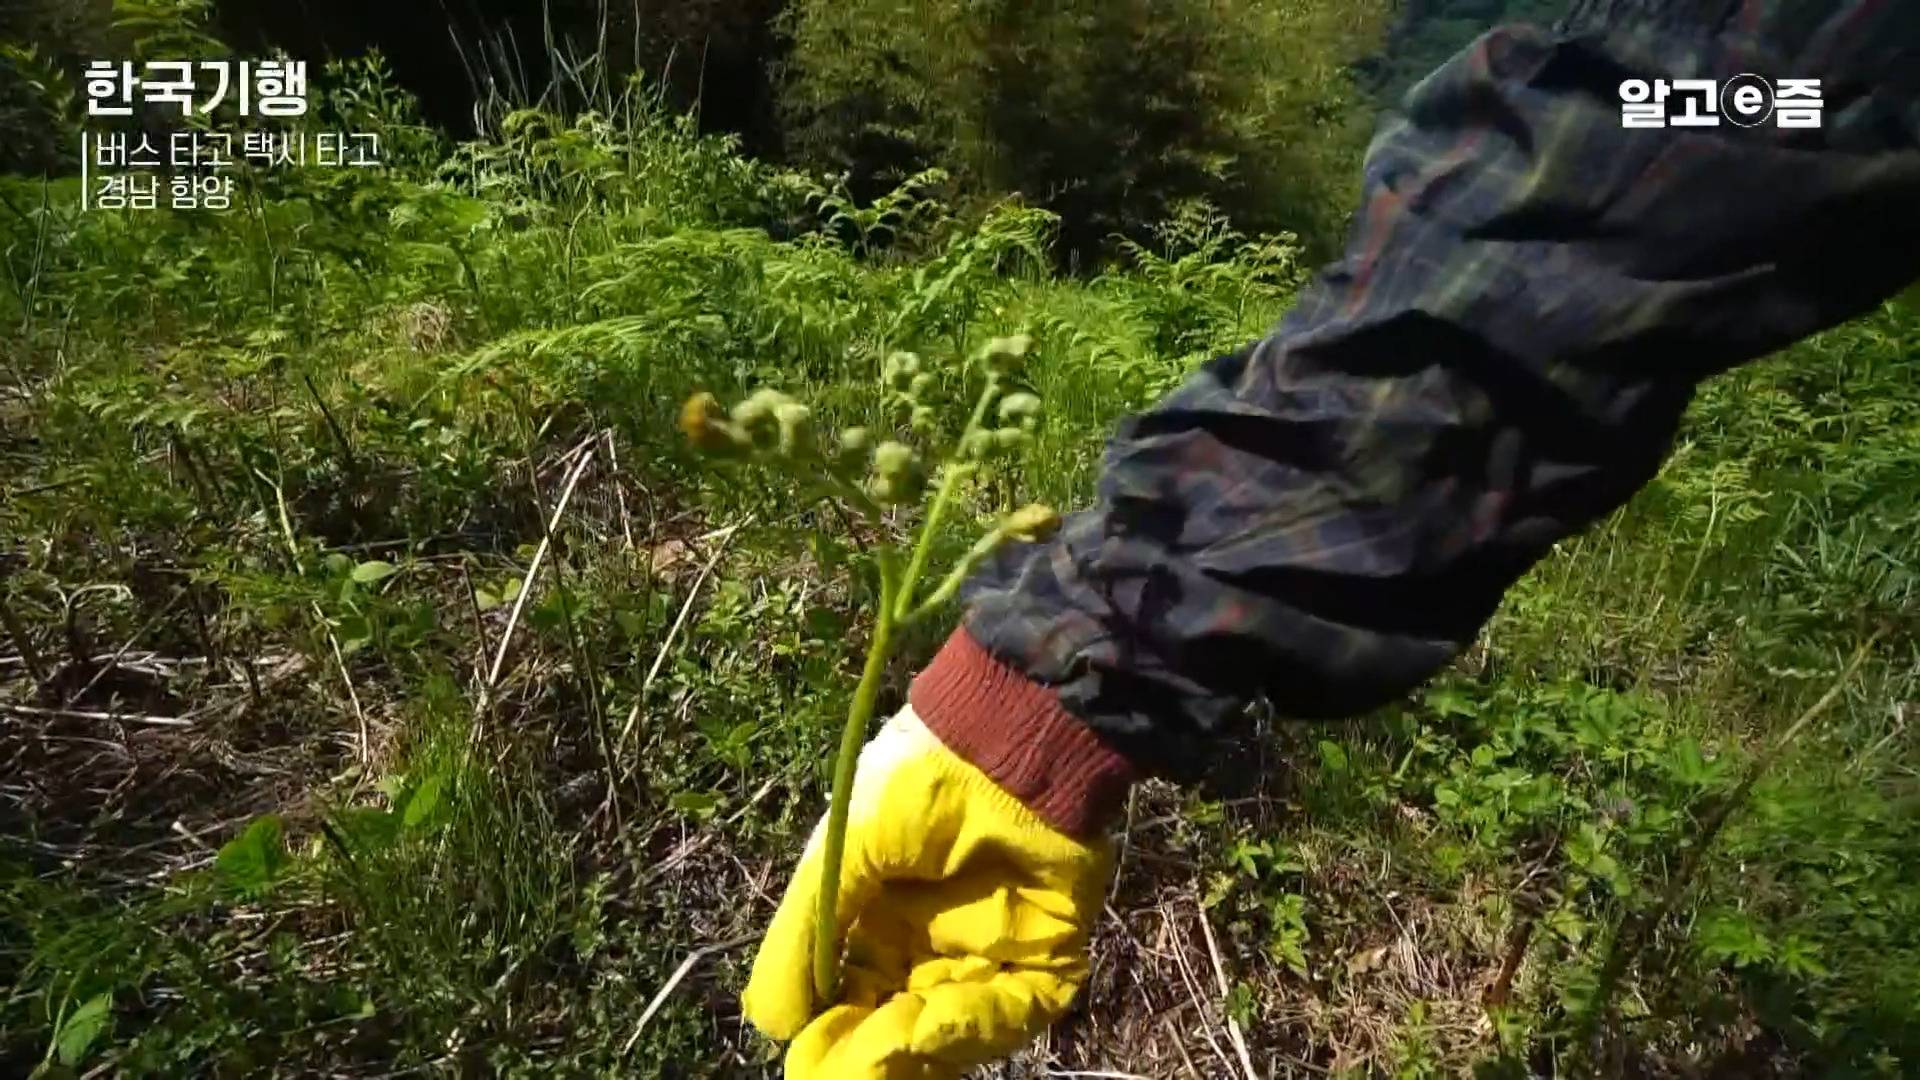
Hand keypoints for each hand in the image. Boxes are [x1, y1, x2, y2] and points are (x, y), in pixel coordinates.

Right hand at [741, 705, 1112, 1077]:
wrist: (1003, 735)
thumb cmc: (914, 780)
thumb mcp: (839, 853)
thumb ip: (804, 937)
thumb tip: (771, 1024)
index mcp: (878, 922)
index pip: (849, 1000)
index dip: (828, 1032)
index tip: (808, 1057)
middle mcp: (932, 944)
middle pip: (901, 1026)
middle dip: (875, 1055)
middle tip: (848, 1073)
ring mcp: (990, 951)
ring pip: (955, 1030)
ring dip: (920, 1046)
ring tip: (886, 1048)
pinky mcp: (1046, 950)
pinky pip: (1015, 1008)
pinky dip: (976, 1024)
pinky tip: (934, 1023)